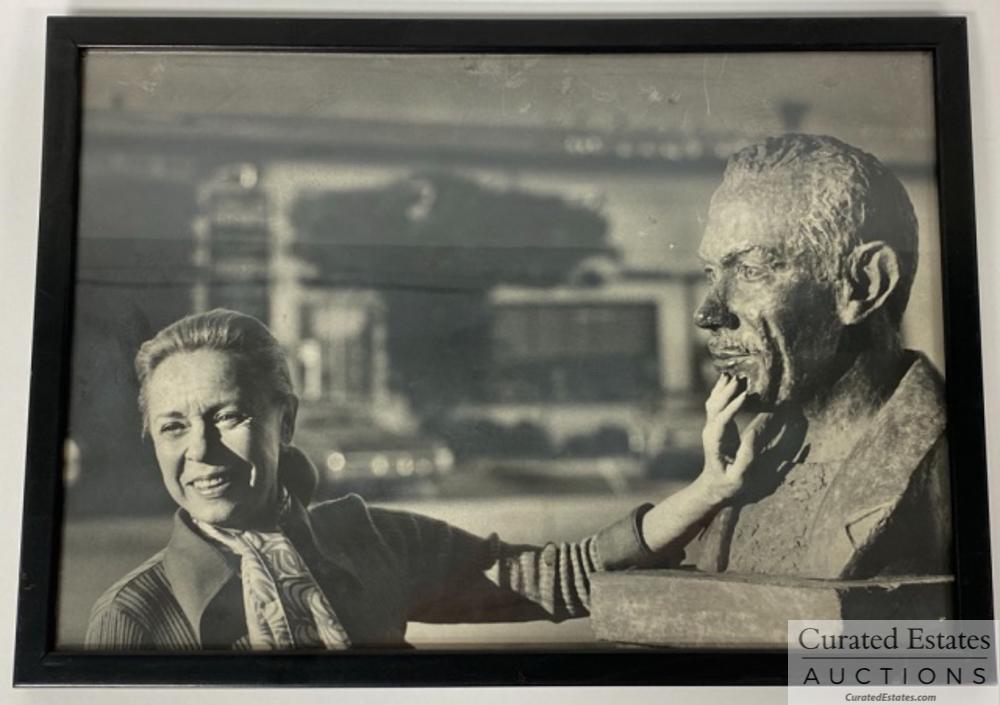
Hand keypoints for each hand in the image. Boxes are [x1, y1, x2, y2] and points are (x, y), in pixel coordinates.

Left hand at [638, 374, 776, 555]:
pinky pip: (716, 404)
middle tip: (739, 377)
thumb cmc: (728, 483)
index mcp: (715, 443)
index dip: (732, 406)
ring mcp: (710, 427)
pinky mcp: (715, 425)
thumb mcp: (739, 475)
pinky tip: (728, 381)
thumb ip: (746, 456)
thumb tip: (753, 433)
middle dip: (726, 391)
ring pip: (712, 402)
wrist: (714, 485)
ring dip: (721, 388)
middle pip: (714, 406)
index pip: (721, 420)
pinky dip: (721, 391)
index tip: (745, 394)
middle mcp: (710, 431)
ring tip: (732, 373)